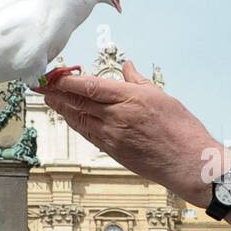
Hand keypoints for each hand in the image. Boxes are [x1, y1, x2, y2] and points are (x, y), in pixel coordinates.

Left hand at [41, 60, 230, 216]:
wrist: (190, 164)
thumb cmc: (183, 131)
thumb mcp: (163, 96)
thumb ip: (138, 81)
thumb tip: (127, 66)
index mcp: (131, 99)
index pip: (89, 86)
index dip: (65, 80)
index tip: (52, 74)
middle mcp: (117, 118)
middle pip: (77, 102)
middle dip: (55, 93)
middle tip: (39, 85)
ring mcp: (113, 137)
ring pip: (79, 119)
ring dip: (60, 108)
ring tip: (48, 98)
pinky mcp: (114, 152)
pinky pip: (88, 134)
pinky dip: (75, 123)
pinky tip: (68, 117)